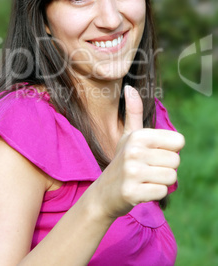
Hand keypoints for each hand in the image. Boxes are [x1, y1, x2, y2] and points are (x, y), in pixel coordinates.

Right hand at [95, 86, 184, 219]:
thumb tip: (129, 88)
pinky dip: (154, 194)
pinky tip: (141, 190)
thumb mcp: (127, 135)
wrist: (104, 193)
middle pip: (176, 161)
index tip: (153, 154)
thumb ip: (133, 112)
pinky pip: (162, 193)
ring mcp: (131, 172)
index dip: (169, 150)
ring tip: (145, 179)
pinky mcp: (132, 192)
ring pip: (171, 178)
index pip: (178, 141)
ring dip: (161, 182)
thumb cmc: (122, 161)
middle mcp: (133, 151)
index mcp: (137, 135)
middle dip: (165, 168)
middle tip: (147, 170)